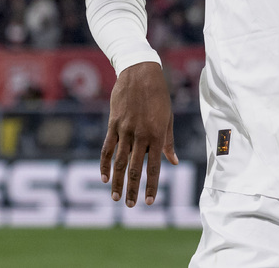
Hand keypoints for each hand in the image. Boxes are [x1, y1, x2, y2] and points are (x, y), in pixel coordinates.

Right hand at [100, 62, 177, 206]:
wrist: (140, 72)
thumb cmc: (158, 95)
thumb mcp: (168, 117)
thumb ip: (168, 141)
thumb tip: (174, 161)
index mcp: (157, 134)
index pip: (155, 166)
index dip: (152, 185)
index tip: (150, 202)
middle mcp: (141, 134)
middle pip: (135, 168)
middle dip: (132, 189)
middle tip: (130, 205)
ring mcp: (125, 129)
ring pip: (120, 161)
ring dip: (117, 181)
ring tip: (116, 197)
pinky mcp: (113, 123)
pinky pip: (107, 147)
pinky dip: (105, 164)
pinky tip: (105, 177)